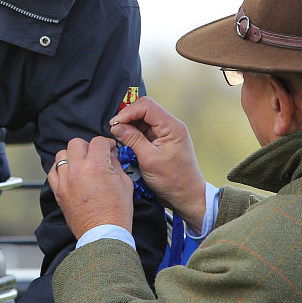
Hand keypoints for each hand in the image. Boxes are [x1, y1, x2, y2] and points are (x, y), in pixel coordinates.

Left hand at [47, 136, 134, 239]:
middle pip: (76, 143)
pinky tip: (70, 173)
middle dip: (88, 147)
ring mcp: (65, 181)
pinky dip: (60, 169)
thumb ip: (116, 164)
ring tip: (81, 164)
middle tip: (95, 155)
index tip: (109, 149)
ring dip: (72, 156)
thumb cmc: (116, 213)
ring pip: (61, 155)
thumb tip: (110, 155)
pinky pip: (53, 171)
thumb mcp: (125, 183)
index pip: (98, 141)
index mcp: (96, 166)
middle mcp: (77, 170)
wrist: (104, 234)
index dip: (106, 143)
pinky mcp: (59, 192)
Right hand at [109, 96, 206, 228]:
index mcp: (172, 127)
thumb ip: (133, 140)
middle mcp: (171, 126)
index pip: (147, 106)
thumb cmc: (173, 181)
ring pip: (143, 119)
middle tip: (114, 129)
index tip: (115, 123)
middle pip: (144, 109)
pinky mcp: (162, 140)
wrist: (187, 196)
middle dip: (127, 117)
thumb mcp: (149, 160)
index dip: (128, 112)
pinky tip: (126, 141)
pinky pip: (145, 130)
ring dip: (130, 125)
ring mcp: (167, 133)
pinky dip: (134, 133)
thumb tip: (117, 127)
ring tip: (119, 137)